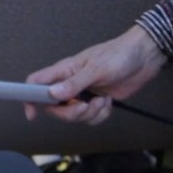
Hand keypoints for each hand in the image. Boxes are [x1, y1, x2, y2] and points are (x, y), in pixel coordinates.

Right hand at [22, 27, 166, 124]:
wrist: (143, 58)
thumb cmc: (118, 55)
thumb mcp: (96, 69)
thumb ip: (74, 83)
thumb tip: (53, 94)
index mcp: (64, 71)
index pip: (36, 83)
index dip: (29, 97)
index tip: (32, 113)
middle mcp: (70, 83)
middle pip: (55, 107)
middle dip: (71, 113)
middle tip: (85, 106)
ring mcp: (83, 93)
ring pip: (74, 115)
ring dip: (90, 114)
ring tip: (102, 101)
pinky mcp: (97, 101)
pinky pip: (91, 118)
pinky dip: (100, 115)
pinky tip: (107, 102)